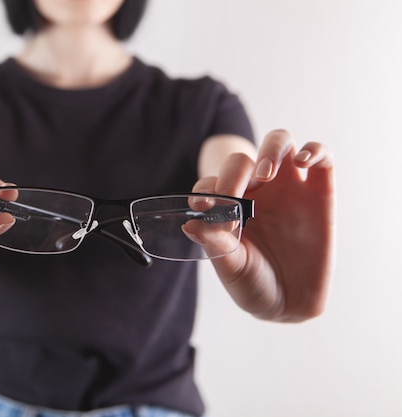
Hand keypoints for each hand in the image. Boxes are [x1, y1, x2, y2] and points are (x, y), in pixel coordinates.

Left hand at [189, 130, 334, 321]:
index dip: (206, 190)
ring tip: (266, 173)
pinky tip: (303, 162)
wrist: (290, 304)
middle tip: (234, 195)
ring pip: (280, 143)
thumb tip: (189, 225)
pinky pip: (320, 156)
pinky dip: (313, 150)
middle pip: (242, 160)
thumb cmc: (253, 283)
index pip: (211, 183)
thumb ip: (214, 245)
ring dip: (271, 149)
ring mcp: (288, 188)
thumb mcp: (231, 267)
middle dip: (234, 173)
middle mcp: (256, 192)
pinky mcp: (319, 191)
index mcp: (228, 206)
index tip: (203, 207)